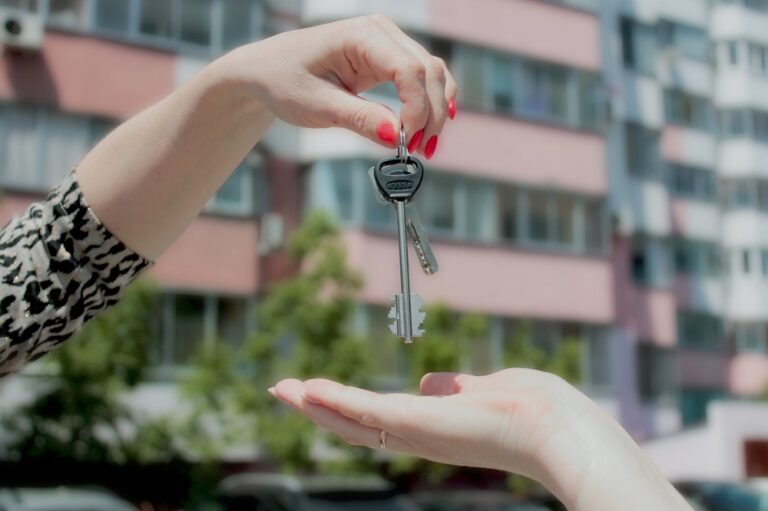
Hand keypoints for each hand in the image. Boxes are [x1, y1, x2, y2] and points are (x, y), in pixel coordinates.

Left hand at [220, 14, 456, 156]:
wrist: (267, 71)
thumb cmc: (284, 81)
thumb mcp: (318, 106)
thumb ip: (360, 119)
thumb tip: (396, 137)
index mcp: (360, 36)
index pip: (409, 71)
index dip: (417, 109)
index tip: (408, 142)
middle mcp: (381, 32)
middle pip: (429, 72)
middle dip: (431, 114)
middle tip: (421, 151)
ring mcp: (387, 42)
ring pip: (432, 74)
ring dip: (435, 111)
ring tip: (424, 146)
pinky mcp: (388, 58)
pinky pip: (422, 78)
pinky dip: (429, 103)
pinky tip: (428, 127)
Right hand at [272, 369, 691, 510]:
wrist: (555, 426)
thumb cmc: (527, 408)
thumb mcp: (478, 391)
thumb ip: (451, 388)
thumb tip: (431, 382)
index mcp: (429, 428)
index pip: (375, 420)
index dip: (342, 408)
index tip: (315, 393)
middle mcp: (416, 437)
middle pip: (353, 425)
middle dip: (316, 409)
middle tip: (283, 391)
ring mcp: (415, 433)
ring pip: (352, 421)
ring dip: (315, 405)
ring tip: (283, 390)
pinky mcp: (417, 422)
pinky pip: (366, 411)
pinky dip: (335, 401)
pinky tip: (310, 389)